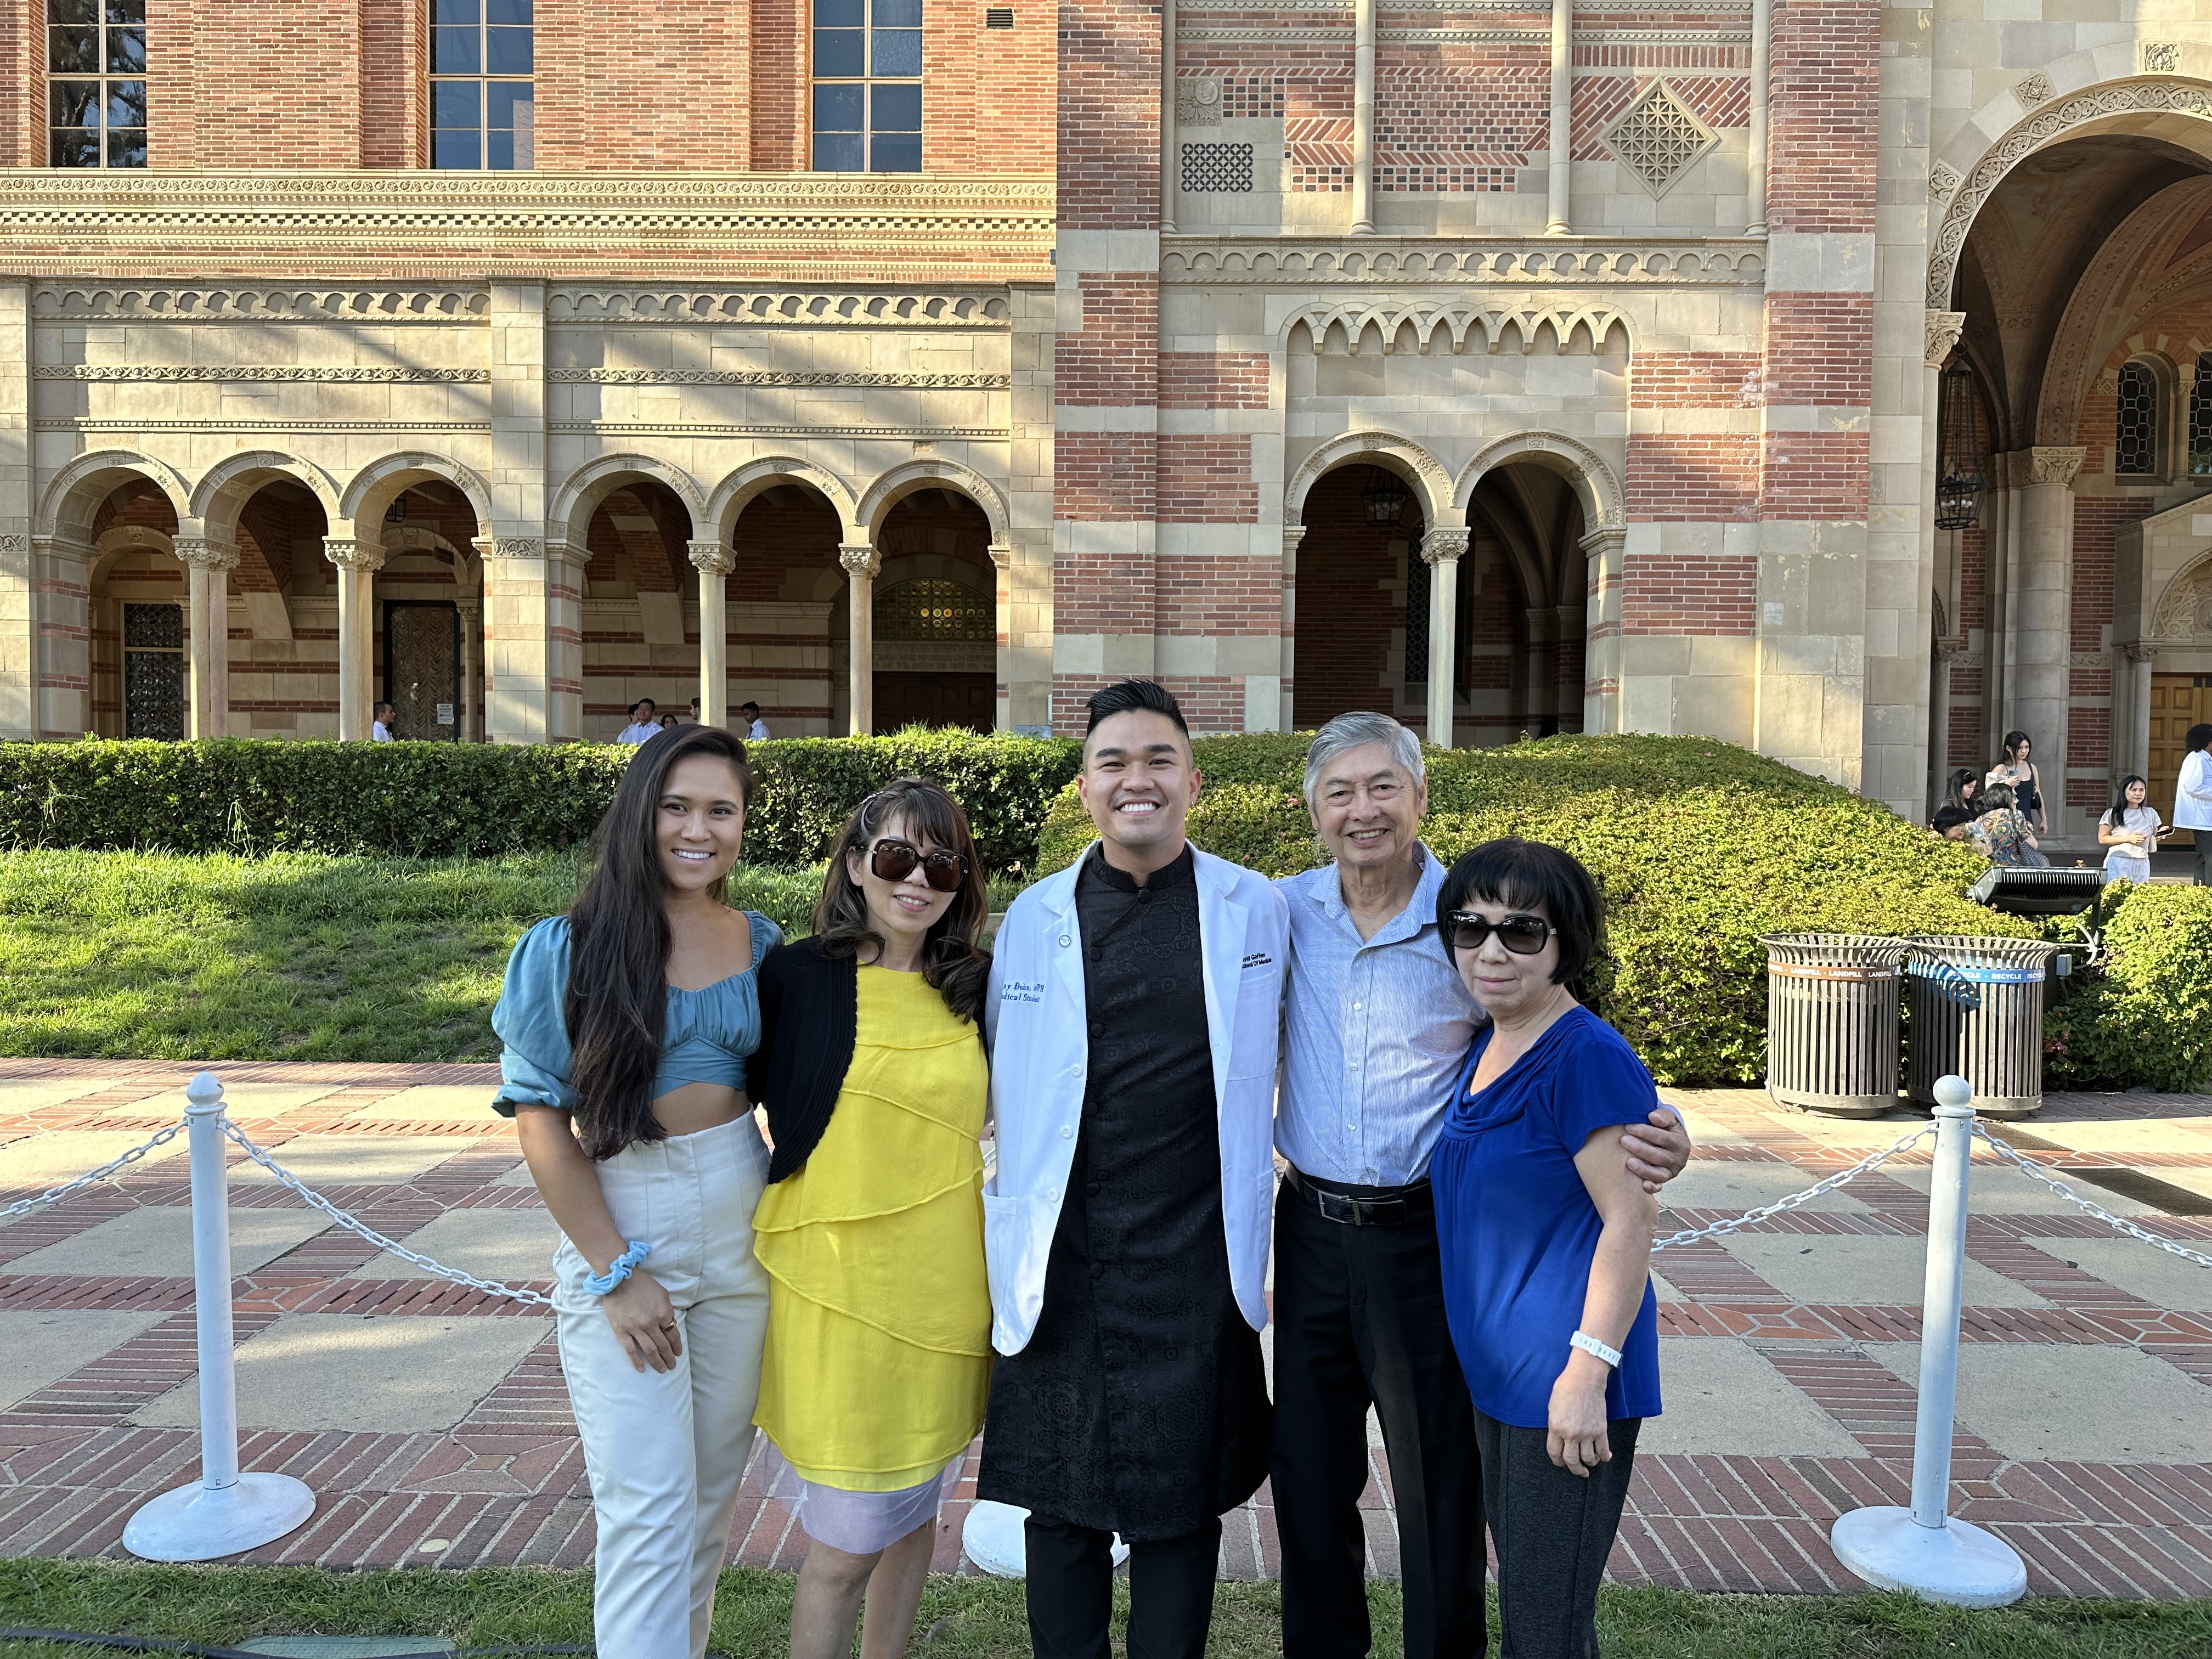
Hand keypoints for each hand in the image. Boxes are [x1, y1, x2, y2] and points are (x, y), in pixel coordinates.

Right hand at [602, 1270, 681, 1373]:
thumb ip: (667, 1310)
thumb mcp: (662, 1294)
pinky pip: (630, 1350)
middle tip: (672, 1366)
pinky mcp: (621, 1331)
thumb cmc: (643, 1284)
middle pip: (663, 1345)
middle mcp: (651, 1323)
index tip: (678, 1353)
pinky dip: (636, 1361)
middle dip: (669, 1357)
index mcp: (663, 1313)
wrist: (619, 1278)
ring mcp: (635, 1328)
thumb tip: (670, 1324)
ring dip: (657, 1362)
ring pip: (649, 1350)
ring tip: (662, 1370)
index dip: (676, 1346)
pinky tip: (642, 1369)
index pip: (673, 1335)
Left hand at [1547, 1359, 1612, 1477]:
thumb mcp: (1552, 1408)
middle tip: (1578, 1471)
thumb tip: (1558, 1439)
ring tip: (1589, 1464)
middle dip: (1574, 1469)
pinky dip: (1604, 1457)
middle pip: (1572, 1460)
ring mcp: (1587, 1433)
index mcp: (1556, 1428)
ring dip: (1589, 1464)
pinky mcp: (1601, 1430)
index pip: (1555, 1453)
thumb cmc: (1565, 1389)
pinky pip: (1603, 1450)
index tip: (1560, 1463)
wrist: (1585, 1379)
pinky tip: (1603, 1458)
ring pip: (1588, 1458)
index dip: (1557, 1461)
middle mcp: (1571, 1434)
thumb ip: (1555, 1426)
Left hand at [1620, 1107, 1689, 1194]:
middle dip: (1640, 1149)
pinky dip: (1652, 1187)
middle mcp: (1679, 1159)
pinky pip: (1659, 1186)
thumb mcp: (1668, 1118)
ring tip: (1628, 1162)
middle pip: (1659, 1156)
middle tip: (1623, 1141)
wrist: (1668, 1141)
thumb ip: (1663, 1116)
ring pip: (1659, 1173)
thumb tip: (1653, 1117)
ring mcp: (1672, 1171)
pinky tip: (1642, 1185)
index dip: (1645, 1132)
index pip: (1662, 1138)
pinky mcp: (1665, 1180)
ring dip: (1644, 1169)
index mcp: (1680, 1142)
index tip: (1628, 1127)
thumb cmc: (1664, 1127)